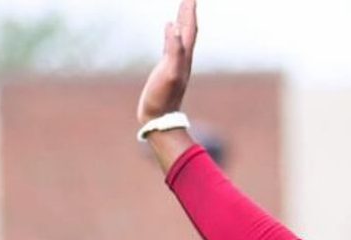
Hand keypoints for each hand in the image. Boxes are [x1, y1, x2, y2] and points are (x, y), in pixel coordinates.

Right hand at [136, 0, 197, 123]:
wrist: (160, 117)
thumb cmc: (163, 97)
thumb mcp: (170, 72)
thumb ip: (173, 50)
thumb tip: (173, 27)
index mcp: (184, 57)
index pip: (189, 29)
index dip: (190, 12)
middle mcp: (183, 58)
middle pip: (188, 30)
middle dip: (188, 12)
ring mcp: (176, 63)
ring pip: (181, 37)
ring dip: (182, 21)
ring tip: (182, 9)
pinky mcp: (167, 68)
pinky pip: (171, 45)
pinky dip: (171, 33)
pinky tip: (168, 29)